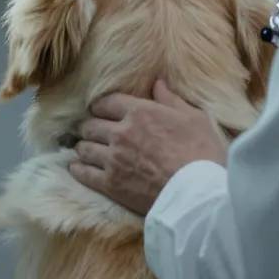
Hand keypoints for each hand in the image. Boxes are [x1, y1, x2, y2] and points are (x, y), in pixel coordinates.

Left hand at [68, 80, 228, 216]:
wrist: (198, 194)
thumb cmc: (202, 153)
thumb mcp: (194, 118)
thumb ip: (171, 100)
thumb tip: (158, 84)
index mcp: (140, 111)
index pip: (107, 102)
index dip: (102, 107)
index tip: (101, 111)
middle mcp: (120, 132)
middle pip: (91, 125)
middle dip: (90, 126)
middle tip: (91, 131)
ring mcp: (113, 159)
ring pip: (85, 148)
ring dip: (84, 147)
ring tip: (85, 149)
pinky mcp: (110, 184)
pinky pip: (84, 173)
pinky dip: (78, 169)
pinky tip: (76, 167)